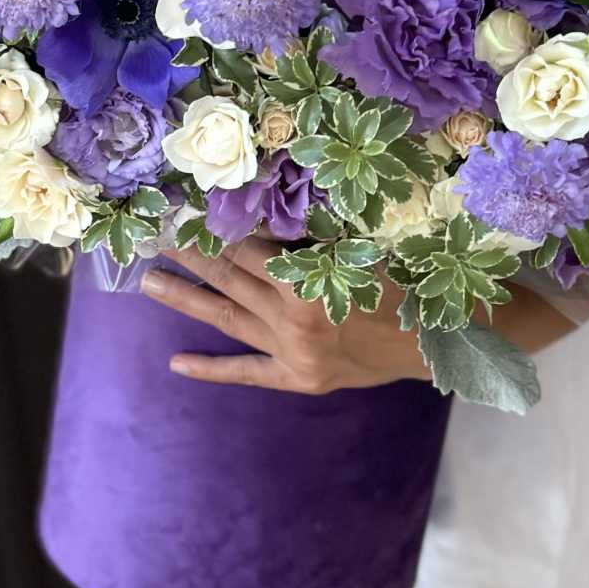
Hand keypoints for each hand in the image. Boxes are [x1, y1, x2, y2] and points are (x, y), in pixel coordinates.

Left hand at [141, 238, 431, 395]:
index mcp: (308, 282)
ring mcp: (292, 353)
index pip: (248, 248)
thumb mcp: (360, 246)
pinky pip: (247, 372)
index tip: (187, 210)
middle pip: (229, 278)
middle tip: (154, 236)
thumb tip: (262, 209)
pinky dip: (212, 368)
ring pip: (227, 318)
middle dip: (191, 255)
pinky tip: (177, 363)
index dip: (217, 228)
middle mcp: (292, 319)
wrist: (439, 340)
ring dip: (187, 299)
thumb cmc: (406, 280)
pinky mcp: (297, 379)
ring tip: (149, 282)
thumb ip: (312, 235)